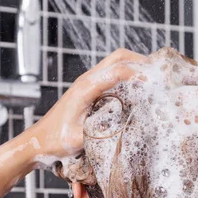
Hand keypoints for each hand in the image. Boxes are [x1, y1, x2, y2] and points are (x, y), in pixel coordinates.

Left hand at [33, 49, 147, 158]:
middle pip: (118, 57)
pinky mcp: (88, 88)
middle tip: (159, 73)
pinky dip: (127, 74)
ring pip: (115, 62)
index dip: (138, 73)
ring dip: (134, 65)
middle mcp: (87, 80)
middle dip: (140, 61)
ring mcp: (87, 82)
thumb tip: (127, 129)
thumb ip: (100, 133)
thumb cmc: (55, 140)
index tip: (155, 83)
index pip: (117, 71)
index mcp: (85, 88)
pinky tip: (137, 88)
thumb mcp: (79, 139)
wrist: (38, 140)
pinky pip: (111, 73)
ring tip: (153, 78)